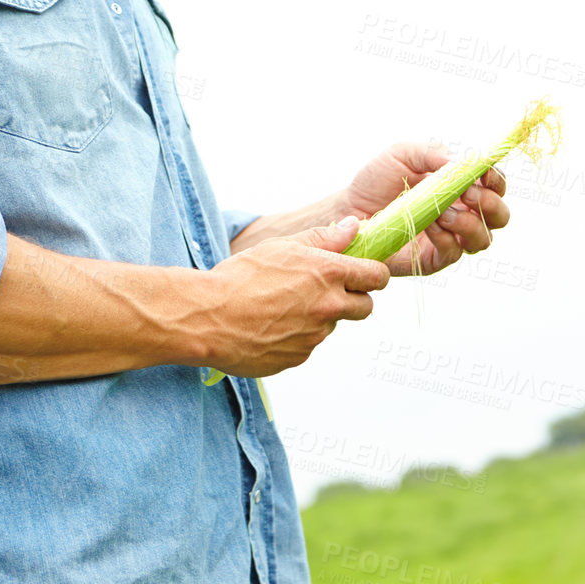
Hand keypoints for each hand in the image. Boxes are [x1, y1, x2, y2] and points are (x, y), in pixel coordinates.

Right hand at [198, 217, 388, 376]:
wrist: (207, 317)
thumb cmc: (241, 277)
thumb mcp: (283, 247)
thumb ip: (324, 238)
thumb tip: (354, 227)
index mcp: (329, 274)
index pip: (377, 276)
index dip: (374, 274)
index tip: (365, 274)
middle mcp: (328, 307)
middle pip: (365, 307)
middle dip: (354, 299)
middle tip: (328, 291)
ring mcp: (315, 336)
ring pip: (331, 326)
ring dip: (318, 318)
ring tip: (282, 306)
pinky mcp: (298, 357)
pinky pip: (307, 345)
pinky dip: (296, 336)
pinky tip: (270, 325)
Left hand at [340, 143, 512, 276]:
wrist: (349, 208)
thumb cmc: (377, 179)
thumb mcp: (404, 153)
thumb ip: (433, 153)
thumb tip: (462, 163)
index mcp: (460, 187)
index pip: (495, 186)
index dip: (496, 180)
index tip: (485, 173)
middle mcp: (462, 213)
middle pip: (500, 216)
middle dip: (491, 205)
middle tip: (469, 195)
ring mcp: (450, 238)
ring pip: (483, 239)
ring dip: (469, 223)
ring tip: (444, 212)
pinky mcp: (434, 258)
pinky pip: (454, 252)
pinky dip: (447, 237)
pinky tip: (430, 224)